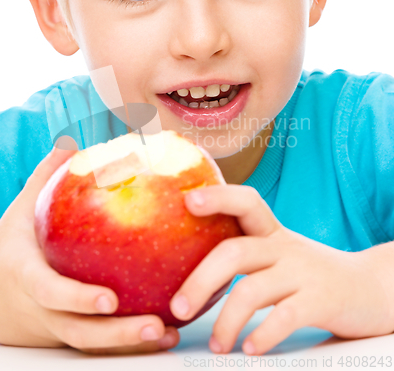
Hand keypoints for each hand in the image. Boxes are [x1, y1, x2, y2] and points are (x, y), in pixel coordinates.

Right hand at [0, 145, 178, 353]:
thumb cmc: (6, 247)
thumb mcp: (19, 212)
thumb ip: (42, 179)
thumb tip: (69, 143)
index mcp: (26, 277)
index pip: (50, 292)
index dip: (77, 298)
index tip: (109, 299)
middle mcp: (41, 311)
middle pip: (79, 333)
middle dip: (117, 334)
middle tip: (156, 323)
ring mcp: (54, 329)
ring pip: (92, 345)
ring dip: (131, 344)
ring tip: (169, 334)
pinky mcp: (66, 337)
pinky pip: (98, 345)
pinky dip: (130, 345)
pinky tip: (166, 335)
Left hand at [168, 184, 393, 354]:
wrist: (370, 288)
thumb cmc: (309, 273)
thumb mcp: (279, 253)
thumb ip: (244, 257)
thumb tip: (189, 274)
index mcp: (271, 232)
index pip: (245, 202)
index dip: (217, 197)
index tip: (187, 201)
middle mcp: (284, 247)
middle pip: (234, 252)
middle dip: (200, 281)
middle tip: (177, 309)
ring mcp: (303, 272)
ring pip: (252, 290)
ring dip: (226, 321)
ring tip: (216, 346)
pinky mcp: (320, 301)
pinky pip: (284, 317)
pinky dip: (262, 335)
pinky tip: (250, 349)